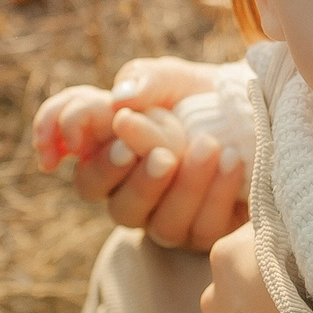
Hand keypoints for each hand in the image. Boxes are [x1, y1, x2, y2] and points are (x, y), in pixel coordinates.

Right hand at [31, 57, 248, 249]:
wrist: (254, 113)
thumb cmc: (200, 96)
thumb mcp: (172, 79)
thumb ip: (144, 80)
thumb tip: (120, 100)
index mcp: (105, 147)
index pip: (65, 143)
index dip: (58, 134)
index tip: (87, 132)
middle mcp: (124, 188)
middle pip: (99, 194)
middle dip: (128, 175)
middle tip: (161, 152)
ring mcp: (160, 217)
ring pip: (154, 223)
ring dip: (182, 186)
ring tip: (209, 147)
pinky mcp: (201, 233)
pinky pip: (202, 229)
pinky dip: (217, 193)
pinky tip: (232, 161)